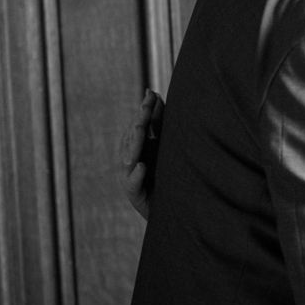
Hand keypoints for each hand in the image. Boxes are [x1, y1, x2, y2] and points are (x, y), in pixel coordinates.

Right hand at [119, 89, 162, 219]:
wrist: (175, 212)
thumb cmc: (169, 177)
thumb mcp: (166, 147)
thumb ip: (159, 123)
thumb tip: (154, 94)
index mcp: (140, 148)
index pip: (139, 126)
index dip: (144, 110)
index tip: (151, 93)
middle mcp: (133, 161)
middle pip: (132, 139)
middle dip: (139, 121)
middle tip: (146, 106)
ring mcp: (132, 178)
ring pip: (128, 159)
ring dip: (134, 143)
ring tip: (140, 128)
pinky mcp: (136, 197)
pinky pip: (133, 185)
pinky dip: (136, 176)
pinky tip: (142, 166)